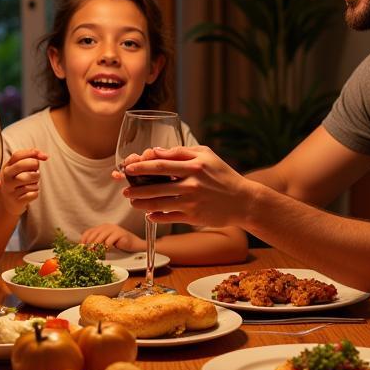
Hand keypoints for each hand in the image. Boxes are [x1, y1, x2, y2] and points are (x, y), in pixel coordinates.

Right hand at [0, 148, 47, 215]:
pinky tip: (30, 193)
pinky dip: (35, 192)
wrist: (6, 205)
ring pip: (30, 179)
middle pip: (24, 165)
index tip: (45, 157)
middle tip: (36, 172)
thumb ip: (28, 159)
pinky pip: (33, 193)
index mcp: (6, 168)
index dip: (33, 153)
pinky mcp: (16, 201)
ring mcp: (10, 190)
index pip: (18, 155)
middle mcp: (6, 177)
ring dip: (36, 181)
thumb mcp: (16, 170)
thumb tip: (44, 156)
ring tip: (33, 183)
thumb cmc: (15, 184)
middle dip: (35, 167)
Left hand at [80, 223, 145, 251]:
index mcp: (102, 227)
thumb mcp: (105, 242)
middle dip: (89, 244)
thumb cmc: (119, 243)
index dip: (84, 240)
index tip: (81, 248)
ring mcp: (113, 229)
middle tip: (87, 252)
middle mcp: (106, 227)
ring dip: (96, 247)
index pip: (89, 232)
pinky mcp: (119, 233)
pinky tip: (106, 251)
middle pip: (94, 235)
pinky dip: (106, 247)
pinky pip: (109, 241)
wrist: (133, 243)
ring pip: (100, 238)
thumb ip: (97, 243)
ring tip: (95, 253)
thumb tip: (86, 249)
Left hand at [122, 145, 249, 227]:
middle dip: (136, 187)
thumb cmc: (223, 175)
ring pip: (159, 203)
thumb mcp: (207, 155)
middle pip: (156, 185)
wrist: (244, 201)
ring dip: (141, 203)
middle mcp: (192, 184)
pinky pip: (169, 217)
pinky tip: (149, 214)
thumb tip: (156, 151)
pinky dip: (156, 216)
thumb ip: (182, 151)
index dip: (141, 166)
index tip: (128, 167)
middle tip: (125, 189)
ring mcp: (192, 202)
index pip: (161, 165)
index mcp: (194, 166)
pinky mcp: (193, 217)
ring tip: (133, 201)